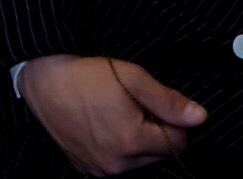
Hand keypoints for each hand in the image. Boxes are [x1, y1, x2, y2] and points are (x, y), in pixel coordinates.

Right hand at [17, 55, 206, 174]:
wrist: (42, 79)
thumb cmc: (87, 74)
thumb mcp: (131, 77)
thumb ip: (168, 100)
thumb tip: (200, 117)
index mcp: (131, 140)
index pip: (177, 142)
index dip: (171, 120)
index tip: (153, 104)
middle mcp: (117, 162)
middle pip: (157, 154)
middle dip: (152, 133)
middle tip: (130, 106)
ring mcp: (99, 168)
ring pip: (136, 162)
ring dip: (134, 143)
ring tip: (113, 115)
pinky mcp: (84, 168)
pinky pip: (113, 164)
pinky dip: (114, 150)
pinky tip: (100, 127)